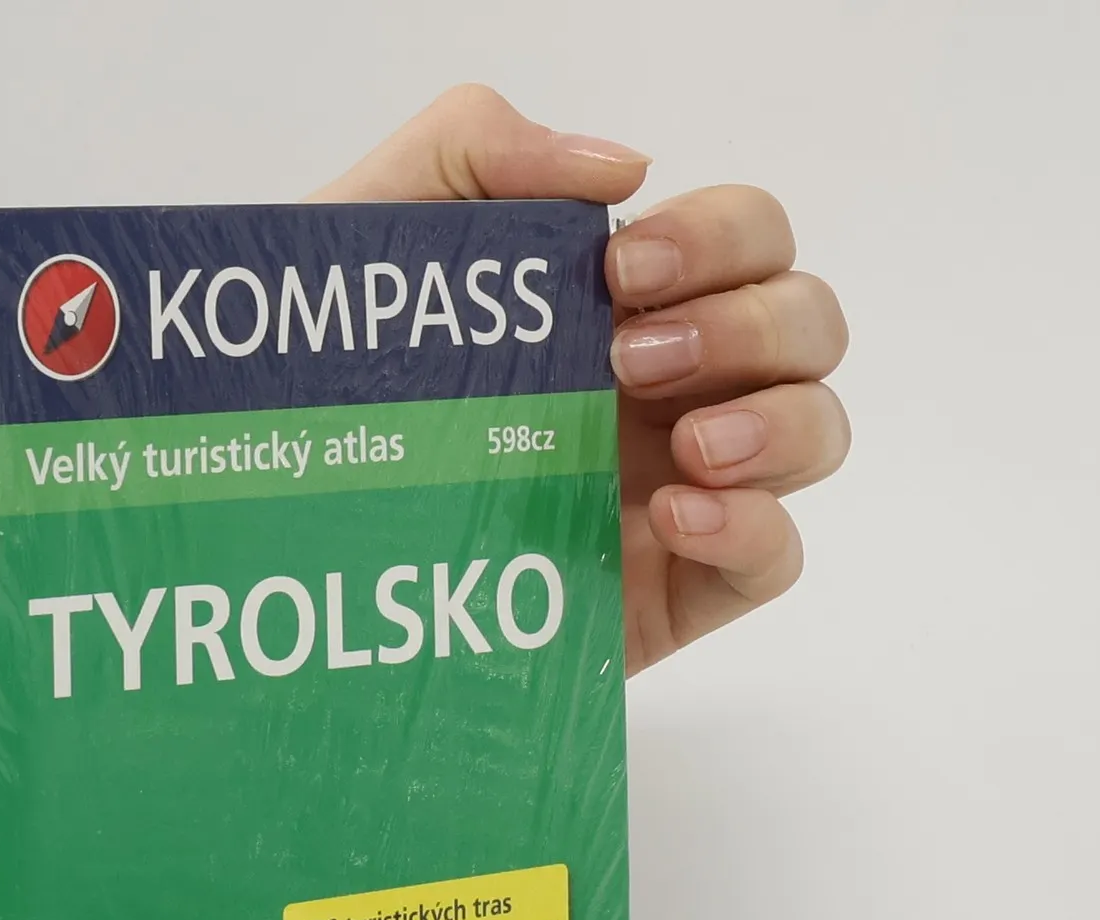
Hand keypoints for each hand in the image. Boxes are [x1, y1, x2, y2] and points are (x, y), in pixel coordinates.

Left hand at [312, 87, 849, 675]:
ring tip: (686, 447)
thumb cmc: (326, 377)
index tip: (619, 271)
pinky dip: (757, 528)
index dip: (719, 240)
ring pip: (816, 434)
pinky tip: (676, 516)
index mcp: (624, 304)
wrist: (284, 526)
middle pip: (805, 327)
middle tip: (630, 359)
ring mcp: (676, 490)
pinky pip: (775, 558)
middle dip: (749, 327)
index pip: (748, 240)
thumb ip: (478, 146)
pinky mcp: (666, 592)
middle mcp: (668, 390)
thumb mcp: (376, 228)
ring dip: (779, 422)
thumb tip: (624, 166)